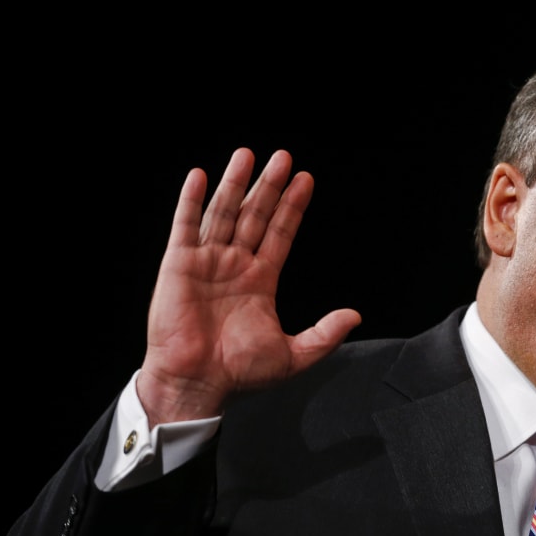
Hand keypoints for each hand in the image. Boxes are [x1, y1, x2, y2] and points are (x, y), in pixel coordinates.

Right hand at [137, 148, 360, 425]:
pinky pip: (186, 226)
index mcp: (260, 280)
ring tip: (247, 154)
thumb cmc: (239, 373)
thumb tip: (355, 316)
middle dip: (269, 186)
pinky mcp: (179, 265)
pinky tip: (200, 176)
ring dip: (236, 183)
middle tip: (283, 157)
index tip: (306, 180)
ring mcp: (207, 262)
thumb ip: (325, 334)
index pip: (280, 233)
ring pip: (224, 213)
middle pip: (255, 215)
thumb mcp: (294, 355)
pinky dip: (190, 200)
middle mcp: (234, 265)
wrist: (197, 381)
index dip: (292, 207)